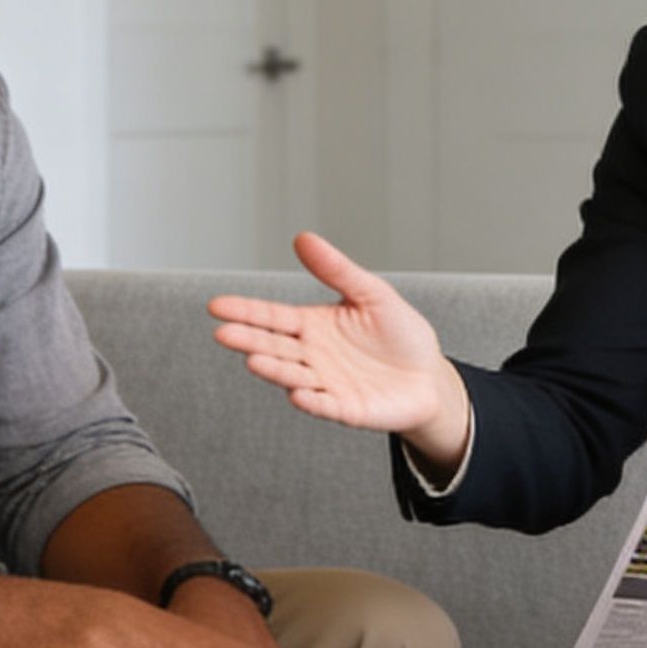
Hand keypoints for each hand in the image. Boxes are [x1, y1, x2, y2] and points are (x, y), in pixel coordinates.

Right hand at [207, 232, 474, 464]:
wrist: (429, 377)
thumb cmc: (399, 335)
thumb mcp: (371, 294)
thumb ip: (337, 270)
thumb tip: (303, 238)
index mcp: (313, 326)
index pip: (272, 317)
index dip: (246, 311)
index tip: (217, 305)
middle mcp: (311, 356)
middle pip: (274, 346)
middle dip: (248, 340)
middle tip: (223, 333)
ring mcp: (325, 384)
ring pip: (293, 376)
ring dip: (273, 369)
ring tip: (254, 359)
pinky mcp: (346, 409)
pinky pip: (326, 405)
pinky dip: (312, 402)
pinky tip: (299, 394)